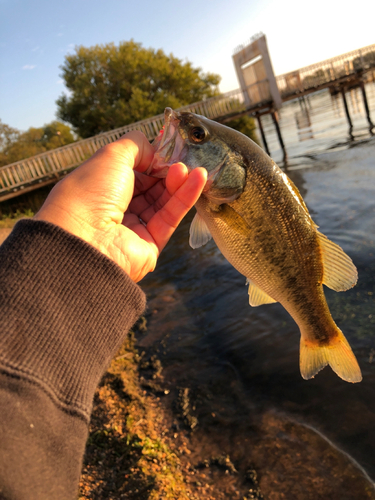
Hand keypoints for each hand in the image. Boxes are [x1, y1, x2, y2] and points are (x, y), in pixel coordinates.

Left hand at [34, 131, 206, 281]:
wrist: (84, 240)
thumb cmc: (90, 193)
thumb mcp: (112, 156)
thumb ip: (136, 146)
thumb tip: (154, 149)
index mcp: (100, 189)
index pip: (132, 173)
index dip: (151, 161)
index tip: (169, 150)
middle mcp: (115, 210)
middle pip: (150, 188)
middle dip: (168, 172)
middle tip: (184, 159)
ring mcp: (133, 229)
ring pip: (162, 203)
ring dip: (179, 184)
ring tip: (194, 169)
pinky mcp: (150, 245)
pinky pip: (170, 218)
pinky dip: (185, 198)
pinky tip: (198, 179)